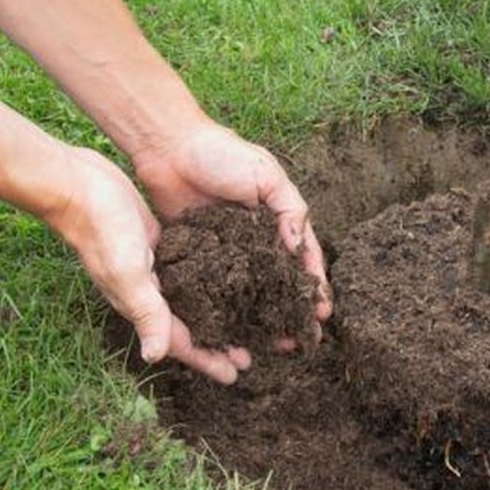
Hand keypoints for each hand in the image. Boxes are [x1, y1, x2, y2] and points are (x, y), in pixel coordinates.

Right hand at [47, 147, 247, 383]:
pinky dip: (207, 282)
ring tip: (242, 322)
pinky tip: (226, 280)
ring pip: (189, 301)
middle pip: (189, 326)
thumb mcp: (127, 273)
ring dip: (215, 314)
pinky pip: (187, 273)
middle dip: (217, 343)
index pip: (180, 342)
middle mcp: (147, 292)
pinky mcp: (158, 246)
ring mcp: (153, 269)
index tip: (235, 376)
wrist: (77, 185)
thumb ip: (145, 312)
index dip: (207, 360)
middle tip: (250, 355)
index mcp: (140, 304)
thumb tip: (155, 358)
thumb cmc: (101, 229)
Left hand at [132, 122, 332, 325]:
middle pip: (278, 283)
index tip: (322, 313)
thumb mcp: (266, 175)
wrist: (168, 146)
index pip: (303, 258)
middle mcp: (256, 240)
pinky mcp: (198, 256)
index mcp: (278, 219)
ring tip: (269, 343)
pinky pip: (213, 287)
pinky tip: (229, 329)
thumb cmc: (221, 153)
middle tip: (299, 340)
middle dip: (290, 311)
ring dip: (260, 317)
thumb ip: (288, 209)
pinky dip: (223, 308)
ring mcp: (227, 251)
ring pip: (248, 291)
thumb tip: (299, 247)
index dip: (315, 286)